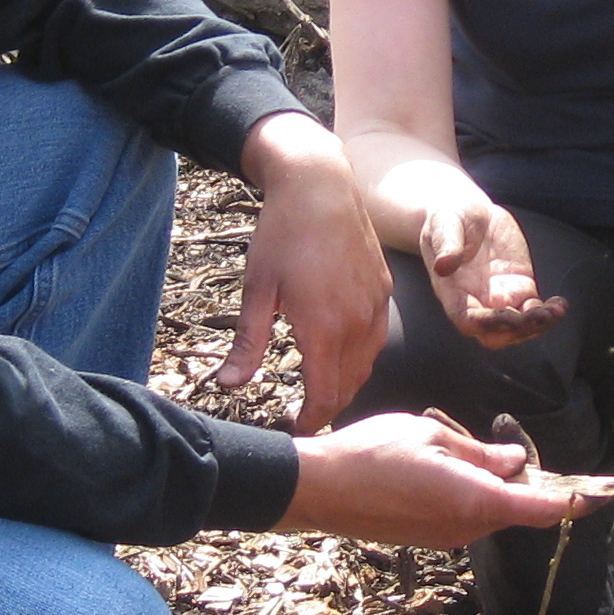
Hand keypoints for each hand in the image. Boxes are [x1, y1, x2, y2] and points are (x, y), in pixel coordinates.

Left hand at [229, 114, 389, 431]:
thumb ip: (248, 342)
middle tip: (302, 416)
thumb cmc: (282, 234)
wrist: (320, 185)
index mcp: (324, 328)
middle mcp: (358, 322)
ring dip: (345, 384)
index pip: (325, 397)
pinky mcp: (384, 291)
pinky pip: (377, 339)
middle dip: (327, 409)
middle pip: (349, 387)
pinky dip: (360, 357)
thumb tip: (229, 384)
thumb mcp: (257, 289)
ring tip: (319, 390)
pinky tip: (339, 353)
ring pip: (368, 366)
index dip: (310, 422)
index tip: (293, 429)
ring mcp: (376, 306)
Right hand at [279, 412, 563, 547]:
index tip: (606, 493)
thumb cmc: (373, 454)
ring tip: (451, 450)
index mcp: (477, 501)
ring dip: (491, 487)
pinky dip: (468, 495)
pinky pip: (465, 517)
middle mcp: (467, 528)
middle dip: (525, 482)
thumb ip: (481, 453)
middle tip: (505, 448)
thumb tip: (515, 461)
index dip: (579, 500)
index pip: (545, 508)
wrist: (319, 490)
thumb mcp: (434, 437)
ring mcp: (446, 538)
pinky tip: (435, 467)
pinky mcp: (427, 539)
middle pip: (519, 509)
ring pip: (490, 512)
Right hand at [415, 190, 564, 346]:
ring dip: (537, 326)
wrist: (469, 212)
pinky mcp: (520, 288)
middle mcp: (477, 302)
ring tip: (555, 311)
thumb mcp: (443, 225)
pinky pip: (535, 310)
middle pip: (495, 335)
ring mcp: (501, 298)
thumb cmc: (448, 219)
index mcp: (454, 292)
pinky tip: (560, 305)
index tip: (508, 316)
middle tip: (536, 316)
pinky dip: (549, 313)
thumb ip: (445, 245)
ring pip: (519, 328)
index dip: (487, 324)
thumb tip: (443, 265)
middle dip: (516, 332)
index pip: (467, 320)